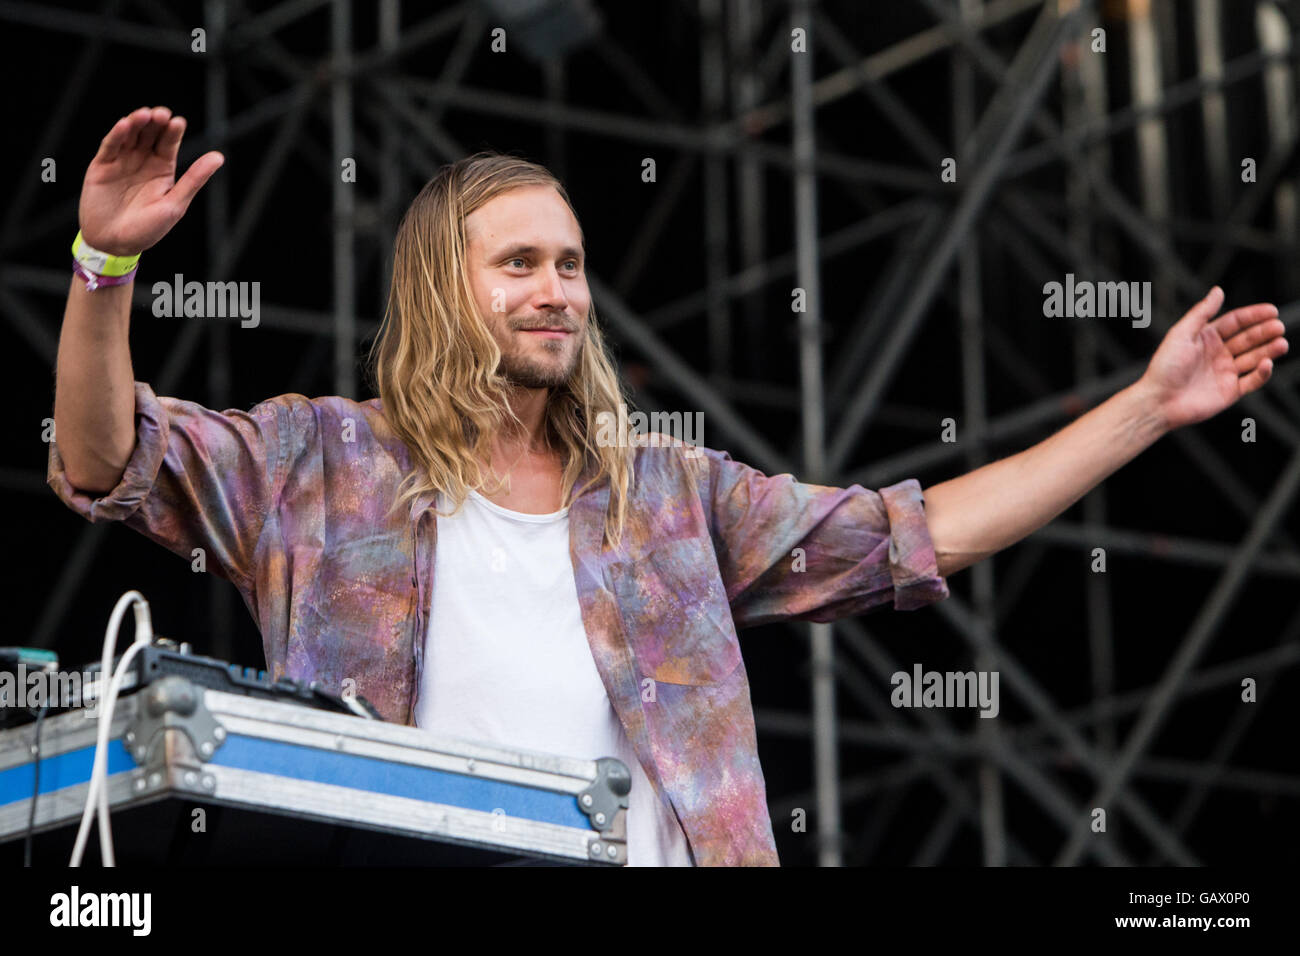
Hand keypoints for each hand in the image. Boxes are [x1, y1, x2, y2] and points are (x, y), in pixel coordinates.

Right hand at [78, 105, 223, 255]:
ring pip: (130, 135)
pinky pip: (110, 146)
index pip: (168, 144)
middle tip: (162, 114)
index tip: (178, 122)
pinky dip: (117, 134)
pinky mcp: (102, 165)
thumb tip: (218, 157)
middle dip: (155, 122)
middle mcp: (142, 161)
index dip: (173, 132)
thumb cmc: (147, 229)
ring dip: (137, 123)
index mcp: (162, 169)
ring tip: (145, 115)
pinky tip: (124, 125)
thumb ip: (194, 179)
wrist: (114, 244)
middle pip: (149, 134)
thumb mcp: (174, 204)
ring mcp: (122, 161)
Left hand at [1138, 286, 1288, 431]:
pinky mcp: (1230, 391)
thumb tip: (1218, 290)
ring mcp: (1225, 372)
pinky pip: (1252, 381)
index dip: (1253, 315)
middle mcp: (1218, 354)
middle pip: (1248, 339)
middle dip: (1264, 332)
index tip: (1271, 311)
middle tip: (1278, 327)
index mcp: (1206, 338)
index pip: (1235, 322)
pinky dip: (1262, 373)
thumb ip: (1202, 313)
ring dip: (1269, 350)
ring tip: (1281, 343)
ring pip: (1254, 358)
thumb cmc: (1165, 368)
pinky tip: (1267, 363)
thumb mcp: (1181, 334)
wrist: (1159, 401)